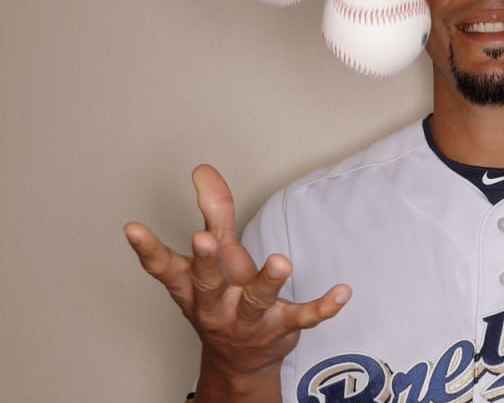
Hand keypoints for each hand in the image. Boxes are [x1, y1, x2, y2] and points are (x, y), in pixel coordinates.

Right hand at [125, 165, 350, 393]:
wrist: (240, 361)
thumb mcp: (216, 257)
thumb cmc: (224, 298)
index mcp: (194, 288)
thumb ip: (214, 212)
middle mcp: (217, 306)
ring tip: (280, 262)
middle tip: (206, 239)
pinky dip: (324, 307)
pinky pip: (305, 317)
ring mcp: (250, 320)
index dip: (148, 249)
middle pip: (210, 285)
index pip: (166, 269)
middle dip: (207, 262)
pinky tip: (342, 292)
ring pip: (257, 301)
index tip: (133, 228)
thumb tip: (203, 170)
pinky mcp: (283, 327)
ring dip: (267, 282)